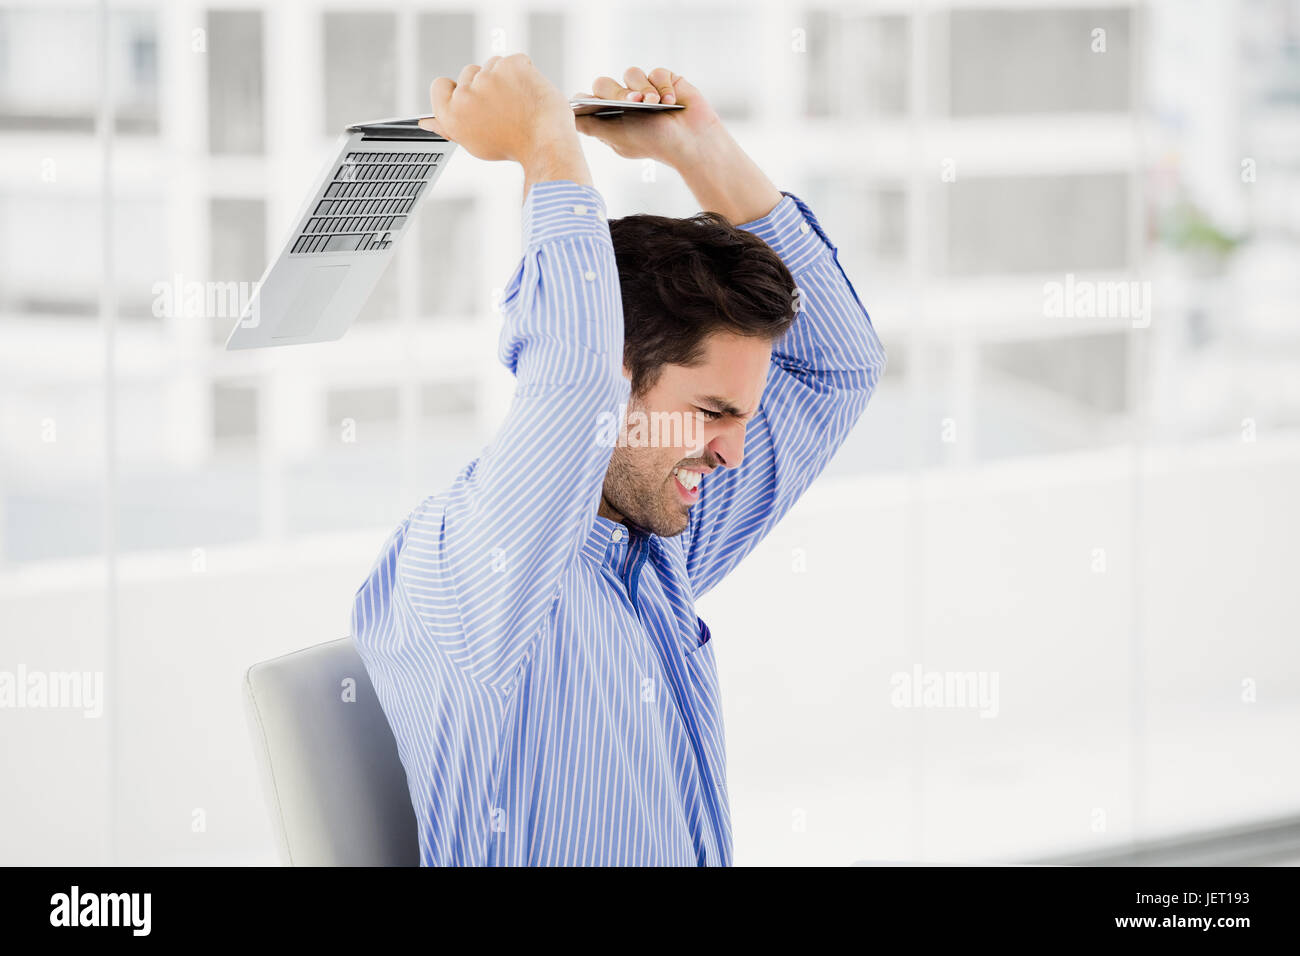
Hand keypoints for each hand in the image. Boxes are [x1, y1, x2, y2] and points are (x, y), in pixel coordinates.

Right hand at [420, 53, 577, 166]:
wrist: (545, 145)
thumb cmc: (512, 147)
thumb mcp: (474, 142)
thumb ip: (450, 126)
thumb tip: (427, 122)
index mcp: (451, 114)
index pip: (440, 85)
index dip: (458, 90)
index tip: (474, 99)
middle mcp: (465, 94)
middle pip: (470, 72)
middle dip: (485, 85)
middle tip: (504, 110)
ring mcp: (488, 77)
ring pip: (493, 65)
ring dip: (505, 78)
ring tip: (519, 104)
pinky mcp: (511, 65)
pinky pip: (515, 60)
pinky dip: (524, 72)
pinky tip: (530, 93)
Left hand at [572, 66, 724, 168]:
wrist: (692, 144)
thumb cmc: (654, 143)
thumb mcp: (617, 137)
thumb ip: (592, 126)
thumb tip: (567, 117)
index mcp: (611, 116)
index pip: (589, 98)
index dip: (585, 98)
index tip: (585, 103)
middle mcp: (626, 100)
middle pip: (605, 83)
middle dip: (617, 92)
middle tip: (633, 104)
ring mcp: (645, 89)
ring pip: (631, 73)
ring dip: (642, 88)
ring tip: (653, 104)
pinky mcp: (665, 81)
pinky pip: (656, 72)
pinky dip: (663, 87)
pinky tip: (671, 102)